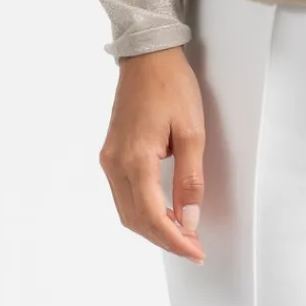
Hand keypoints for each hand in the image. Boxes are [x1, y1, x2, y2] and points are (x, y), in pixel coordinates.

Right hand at [99, 45, 206, 262]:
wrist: (148, 54)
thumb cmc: (171, 85)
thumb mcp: (192, 130)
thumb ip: (190, 178)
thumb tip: (189, 219)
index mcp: (136, 159)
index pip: (152, 217)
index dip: (174, 241)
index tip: (196, 251)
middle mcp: (115, 164)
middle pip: (135, 220)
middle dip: (164, 239)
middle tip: (193, 246)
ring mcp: (109, 158)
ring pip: (127, 210)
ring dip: (152, 227)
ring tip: (182, 232)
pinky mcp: (111, 152)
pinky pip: (123, 193)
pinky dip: (142, 209)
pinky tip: (162, 210)